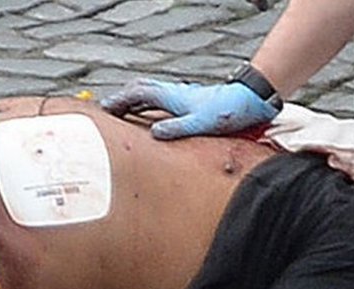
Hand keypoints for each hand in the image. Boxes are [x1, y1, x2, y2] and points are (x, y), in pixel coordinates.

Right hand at [100, 78, 279, 139]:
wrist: (250, 101)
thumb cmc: (227, 111)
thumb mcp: (200, 123)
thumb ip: (176, 128)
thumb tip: (154, 133)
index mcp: (171, 97)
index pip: (137, 94)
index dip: (119, 101)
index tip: (103, 111)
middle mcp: (174, 94)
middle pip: (140, 90)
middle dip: (122, 100)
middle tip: (108, 111)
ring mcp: (181, 97)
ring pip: (150, 94)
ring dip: (134, 102)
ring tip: (123, 115)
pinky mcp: (189, 103)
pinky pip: (161, 101)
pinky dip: (148, 107)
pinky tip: (150, 119)